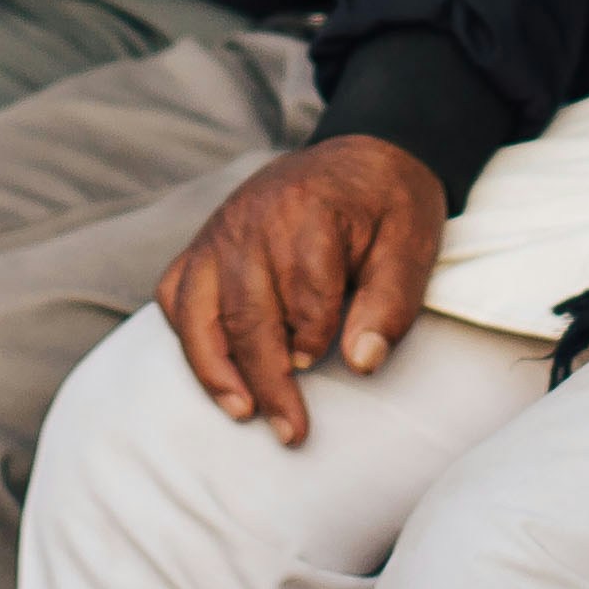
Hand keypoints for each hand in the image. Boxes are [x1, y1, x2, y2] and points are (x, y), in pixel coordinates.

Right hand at [154, 136, 446, 446]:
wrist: (361, 156)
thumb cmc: (389, 208)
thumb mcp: (412, 246)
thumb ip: (391, 304)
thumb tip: (361, 364)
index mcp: (309, 209)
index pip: (304, 291)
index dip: (316, 338)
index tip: (329, 366)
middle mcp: (253, 217)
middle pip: (248, 311)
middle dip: (268, 379)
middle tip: (290, 432)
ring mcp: (221, 229)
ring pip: (200, 308)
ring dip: (217, 368)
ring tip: (243, 412)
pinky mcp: (204, 243)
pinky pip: (176, 293)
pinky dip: (188, 336)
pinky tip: (215, 371)